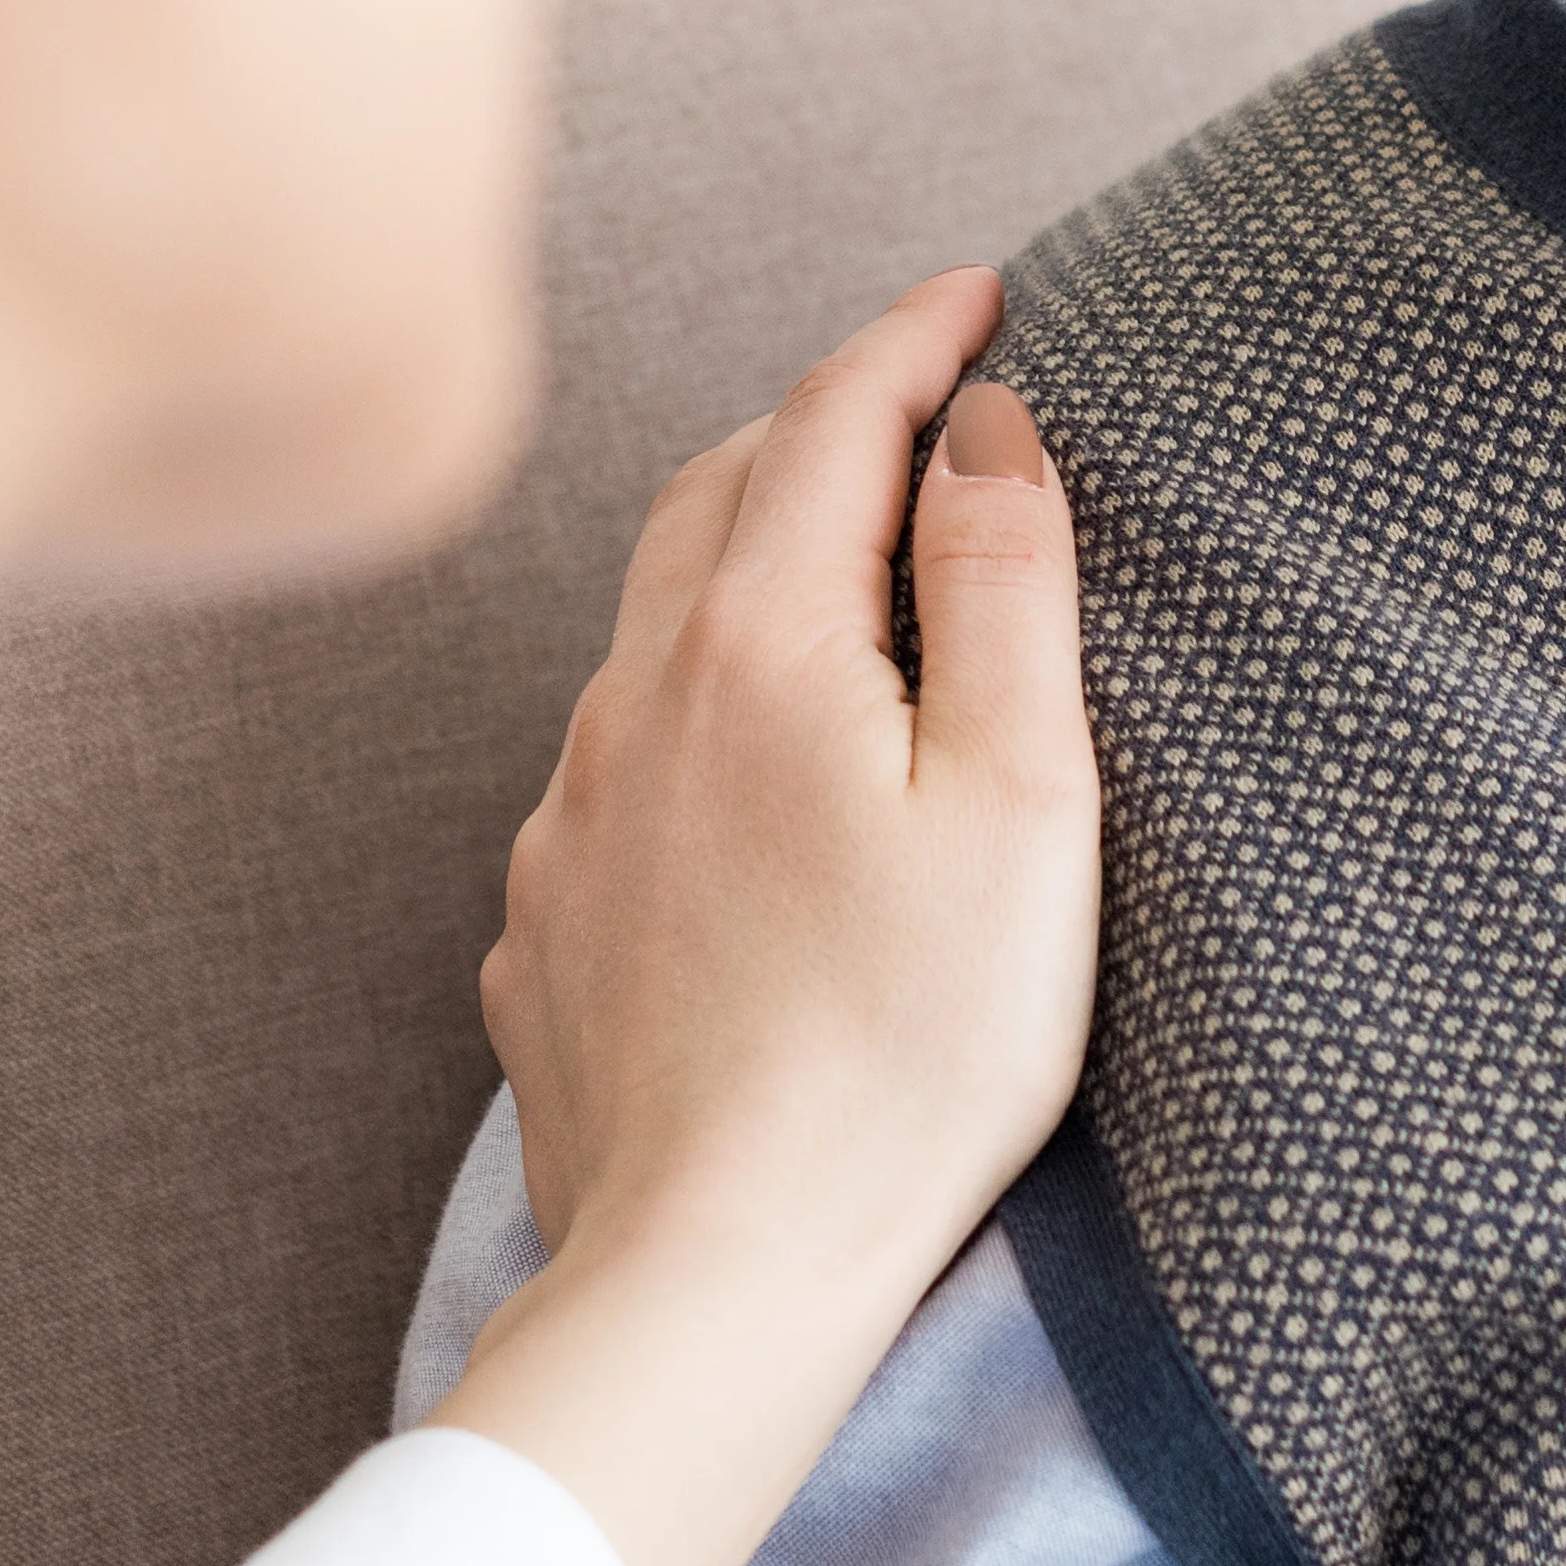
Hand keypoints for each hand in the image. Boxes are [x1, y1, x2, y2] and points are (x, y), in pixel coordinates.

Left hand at [428, 266, 1096, 1565]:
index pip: (829, 421)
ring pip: (652, 628)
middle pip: (715, 494)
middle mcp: (631, 702)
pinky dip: (693, 715)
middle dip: (819, 428)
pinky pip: (617, 766)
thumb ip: (1005, 588)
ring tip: (842, 582)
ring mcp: (568, 816)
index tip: (982, 291)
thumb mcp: (1022, 804)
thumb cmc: (906, 1053)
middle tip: (917, 414)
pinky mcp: (543, 925)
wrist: (714, 1274)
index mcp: (754, 644)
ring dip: (746, 568)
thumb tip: (983, 427)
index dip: (912, 338)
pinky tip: (752, 780)